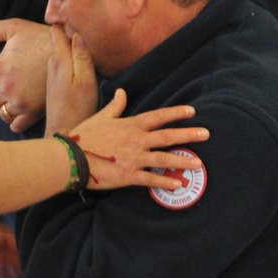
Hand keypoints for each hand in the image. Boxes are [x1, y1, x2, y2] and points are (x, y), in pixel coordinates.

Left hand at [0, 19, 51, 131]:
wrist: (69, 53)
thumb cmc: (41, 38)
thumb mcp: (15, 26)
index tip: (5, 77)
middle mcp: (6, 88)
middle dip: (0, 95)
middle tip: (13, 88)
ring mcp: (19, 102)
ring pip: (3, 113)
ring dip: (8, 108)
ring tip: (18, 100)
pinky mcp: (33, 112)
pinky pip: (16, 125)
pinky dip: (16, 122)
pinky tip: (23, 114)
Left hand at [44, 24, 98, 135]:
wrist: (65, 131)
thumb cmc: (79, 107)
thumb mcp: (86, 80)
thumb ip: (81, 56)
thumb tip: (76, 33)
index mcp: (59, 59)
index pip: (56, 31)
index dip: (62, 20)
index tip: (71, 11)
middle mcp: (51, 64)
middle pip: (56, 40)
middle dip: (63, 31)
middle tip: (79, 23)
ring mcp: (50, 75)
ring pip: (57, 52)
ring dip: (64, 45)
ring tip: (77, 40)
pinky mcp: (52, 84)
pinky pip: (58, 64)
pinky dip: (63, 60)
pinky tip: (73, 64)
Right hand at [61, 91, 208, 189]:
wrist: (70, 157)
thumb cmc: (84, 136)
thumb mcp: (101, 117)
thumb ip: (116, 106)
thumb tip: (122, 92)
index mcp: (130, 125)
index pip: (158, 117)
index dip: (176, 113)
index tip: (192, 111)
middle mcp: (136, 141)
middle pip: (167, 136)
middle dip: (188, 135)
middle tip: (206, 134)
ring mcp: (134, 158)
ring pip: (164, 158)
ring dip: (182, 161)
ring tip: (199, 164)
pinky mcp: (128, 175)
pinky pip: (151, 179)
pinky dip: (165, 182)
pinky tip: (178, 184)